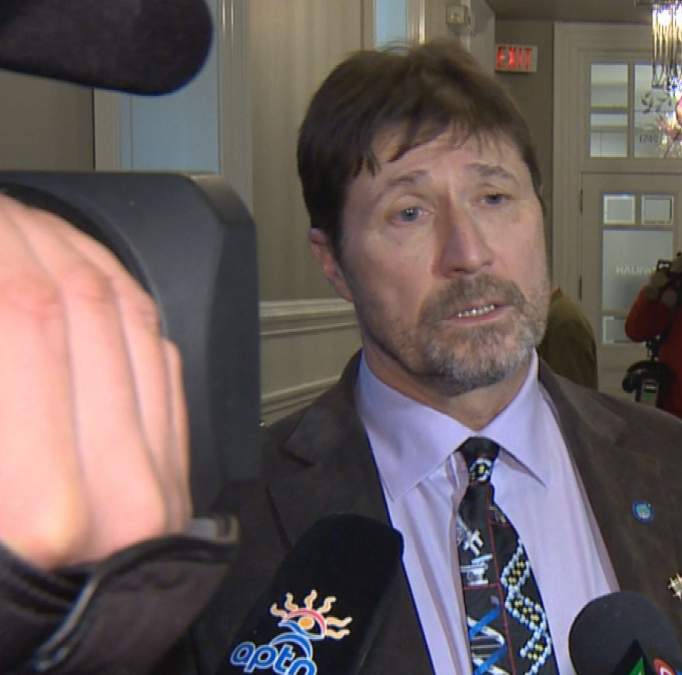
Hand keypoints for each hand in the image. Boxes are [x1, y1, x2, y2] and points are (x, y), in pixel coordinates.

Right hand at [0, 194, 190, 570]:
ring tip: (31, 230)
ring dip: (81, 258)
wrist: (54, 663)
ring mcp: (160, 488)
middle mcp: (117, 497)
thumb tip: (4, 289)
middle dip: (33, 237)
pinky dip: (126, 307)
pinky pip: (164, 364)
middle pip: (84, 306)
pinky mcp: (179, 483)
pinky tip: (91, 281)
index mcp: (39, 508)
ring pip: (136, 323)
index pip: (26, 315)